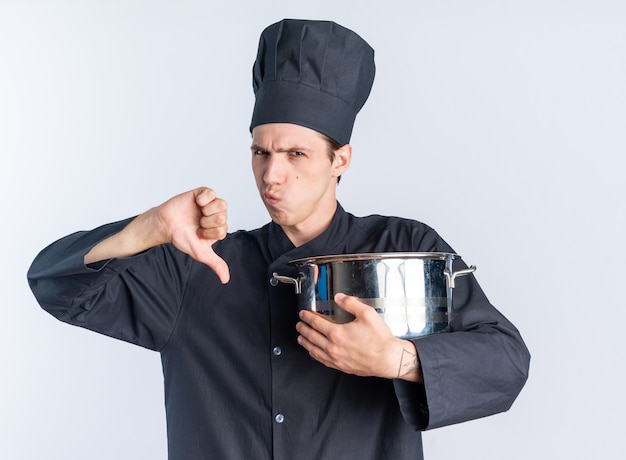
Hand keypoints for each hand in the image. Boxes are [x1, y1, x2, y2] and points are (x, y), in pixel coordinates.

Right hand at [153, 187, 229, 282]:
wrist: (165, 225)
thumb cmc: (182, 238)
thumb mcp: (200, 253)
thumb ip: (215, 264)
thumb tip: (226, 280)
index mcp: (219, 228)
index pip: (223, 230)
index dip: (208, 232)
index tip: (199, 233)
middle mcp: (217, 215)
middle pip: (223, 216)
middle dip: (207, 222)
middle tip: (197, 223)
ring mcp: (211, 204)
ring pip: (221, 204)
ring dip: (206, 211)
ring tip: (197, 213)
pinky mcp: (203, 193)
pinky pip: (211, 192)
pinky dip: (203, 199)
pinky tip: (196, 203)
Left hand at [296, 293, 422, 381]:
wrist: (388, 359)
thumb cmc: (380, 339)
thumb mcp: (367, 314)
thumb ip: (351, 303)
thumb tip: (339, 297)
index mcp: (337, 334)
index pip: (316, 323)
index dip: (308, 317)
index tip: (303, 314)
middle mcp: (334, 348)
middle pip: (312, 337)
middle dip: (303, 329)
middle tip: (299, 324)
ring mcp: (336, 359)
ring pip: (315, 350)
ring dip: (306, 343)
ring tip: (301, 338)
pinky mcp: (341, 366)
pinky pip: (323, 361)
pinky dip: (315, 355)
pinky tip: (314, 352)